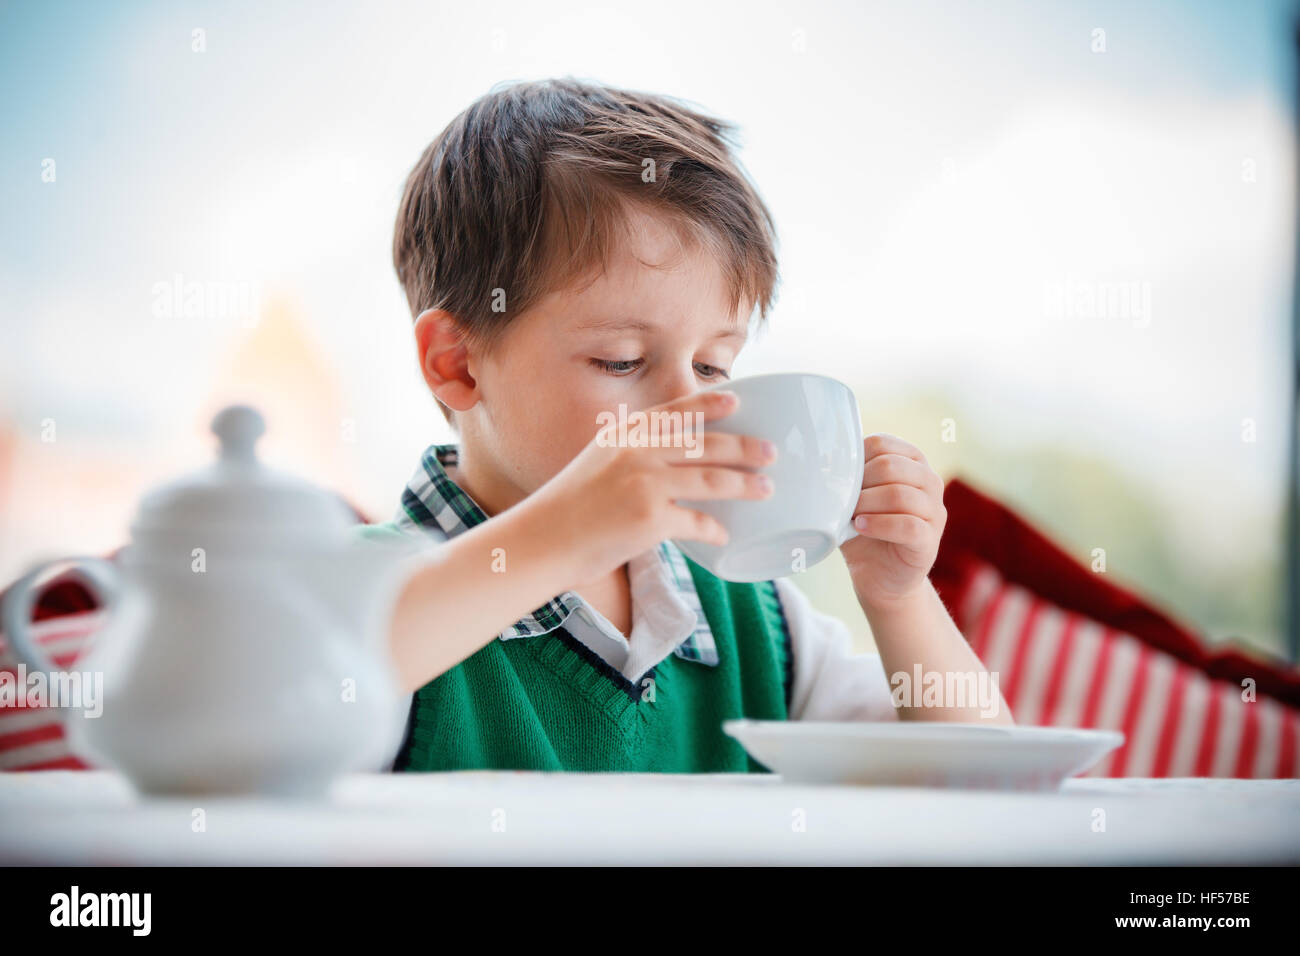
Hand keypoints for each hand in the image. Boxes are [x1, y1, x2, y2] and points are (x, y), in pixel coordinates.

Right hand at [525, 389, 776, 579]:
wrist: (541, 541)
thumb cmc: (567, 509)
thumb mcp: (596, 465)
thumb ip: (629, 458)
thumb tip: (667, 464)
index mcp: (624, 437)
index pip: (674, 412)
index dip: (708, 403)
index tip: (736, 398)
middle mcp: (638, 454)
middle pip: (705, 445)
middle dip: (744, 447)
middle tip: (770, 452)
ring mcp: (646, 485)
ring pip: (712, 480)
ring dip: (745, 485)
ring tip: (765, 489)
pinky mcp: (651, 520)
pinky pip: (697, 523)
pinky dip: (714, 530)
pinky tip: (723, 536)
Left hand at [839, 433, 946, 612]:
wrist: (879, 576)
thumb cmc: (865, 530)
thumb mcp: (853, 499)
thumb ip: (847, 478)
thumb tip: (820, 462)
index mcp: (911, 463)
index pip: (882, 444)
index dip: (855, 460)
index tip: (839, 479)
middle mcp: (929, 482)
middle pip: (891, 466)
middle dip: (859, 484)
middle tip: (844, 502)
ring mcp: (934, 511)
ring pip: (900, 495)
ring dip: (866, 505)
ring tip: (850, 516)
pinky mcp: (930, 540)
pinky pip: (908, 525)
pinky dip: (878, 525)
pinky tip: (860, 527)